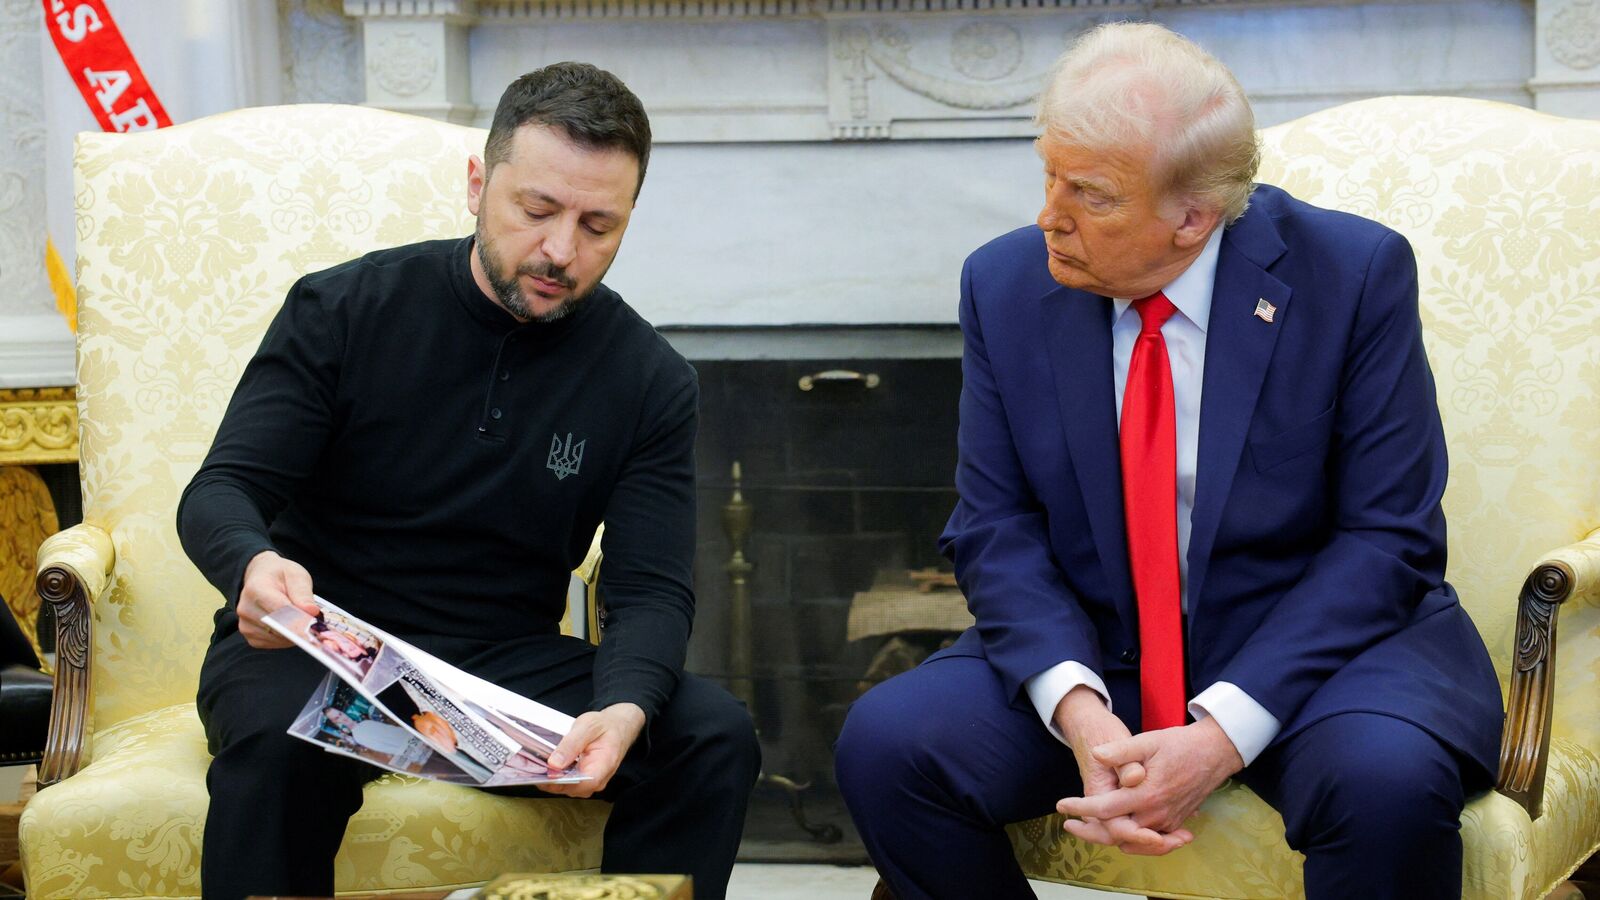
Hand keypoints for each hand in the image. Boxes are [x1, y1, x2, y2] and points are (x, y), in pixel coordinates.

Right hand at [237, 550, 319, 648]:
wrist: (261, 578)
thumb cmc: (280, 576)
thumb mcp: (296, 574)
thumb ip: (303, 592)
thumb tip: (311, 612)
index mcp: (255, 589)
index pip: (279, 609)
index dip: (299, 618)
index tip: (315, 624)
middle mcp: (246, 609)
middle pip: (279, 626)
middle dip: (300, 627)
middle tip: (316, 625)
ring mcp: (246, 625)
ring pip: (279, 638)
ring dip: (294, 633)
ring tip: (302, 620)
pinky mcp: (251, 637)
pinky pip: (274, 643)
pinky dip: (287, 638)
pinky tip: (290, 626)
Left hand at [537, 702, 645, 798]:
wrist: (617, 727)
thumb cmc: (604, 726)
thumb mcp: (587, 726)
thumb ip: (571, 744)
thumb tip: (554, 764)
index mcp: (604, 765)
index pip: (583, 784)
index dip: (562, 782)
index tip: (545, 774)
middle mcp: (599, 779)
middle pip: (572, 789)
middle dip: (551, 781)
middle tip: (531, 769)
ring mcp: (591, 782)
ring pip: (567, 789)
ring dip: (551, 780)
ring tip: (535, 767)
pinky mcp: (584, 780)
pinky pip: (568, 784)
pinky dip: (555, 778)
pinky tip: (545, 768)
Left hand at [1054, 686, 1188, 854]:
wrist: (1214, 753)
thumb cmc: (1179, 744)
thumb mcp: (1148, 740)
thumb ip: (1121, 751)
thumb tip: (1096, 754)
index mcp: (1146, 794)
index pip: (1104, 809)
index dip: (1080, 807)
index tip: (1061, 804)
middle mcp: (1156, 814)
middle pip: (1116, 833)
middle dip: (1089, 831)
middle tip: (1068, 823)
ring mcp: (1167, 821)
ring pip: (1132, 841)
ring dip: (1108, 837)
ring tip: (1086, 828)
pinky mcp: (1175, 823)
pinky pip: (1149, 840)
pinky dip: (1131, 839)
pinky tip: (1117, 830)